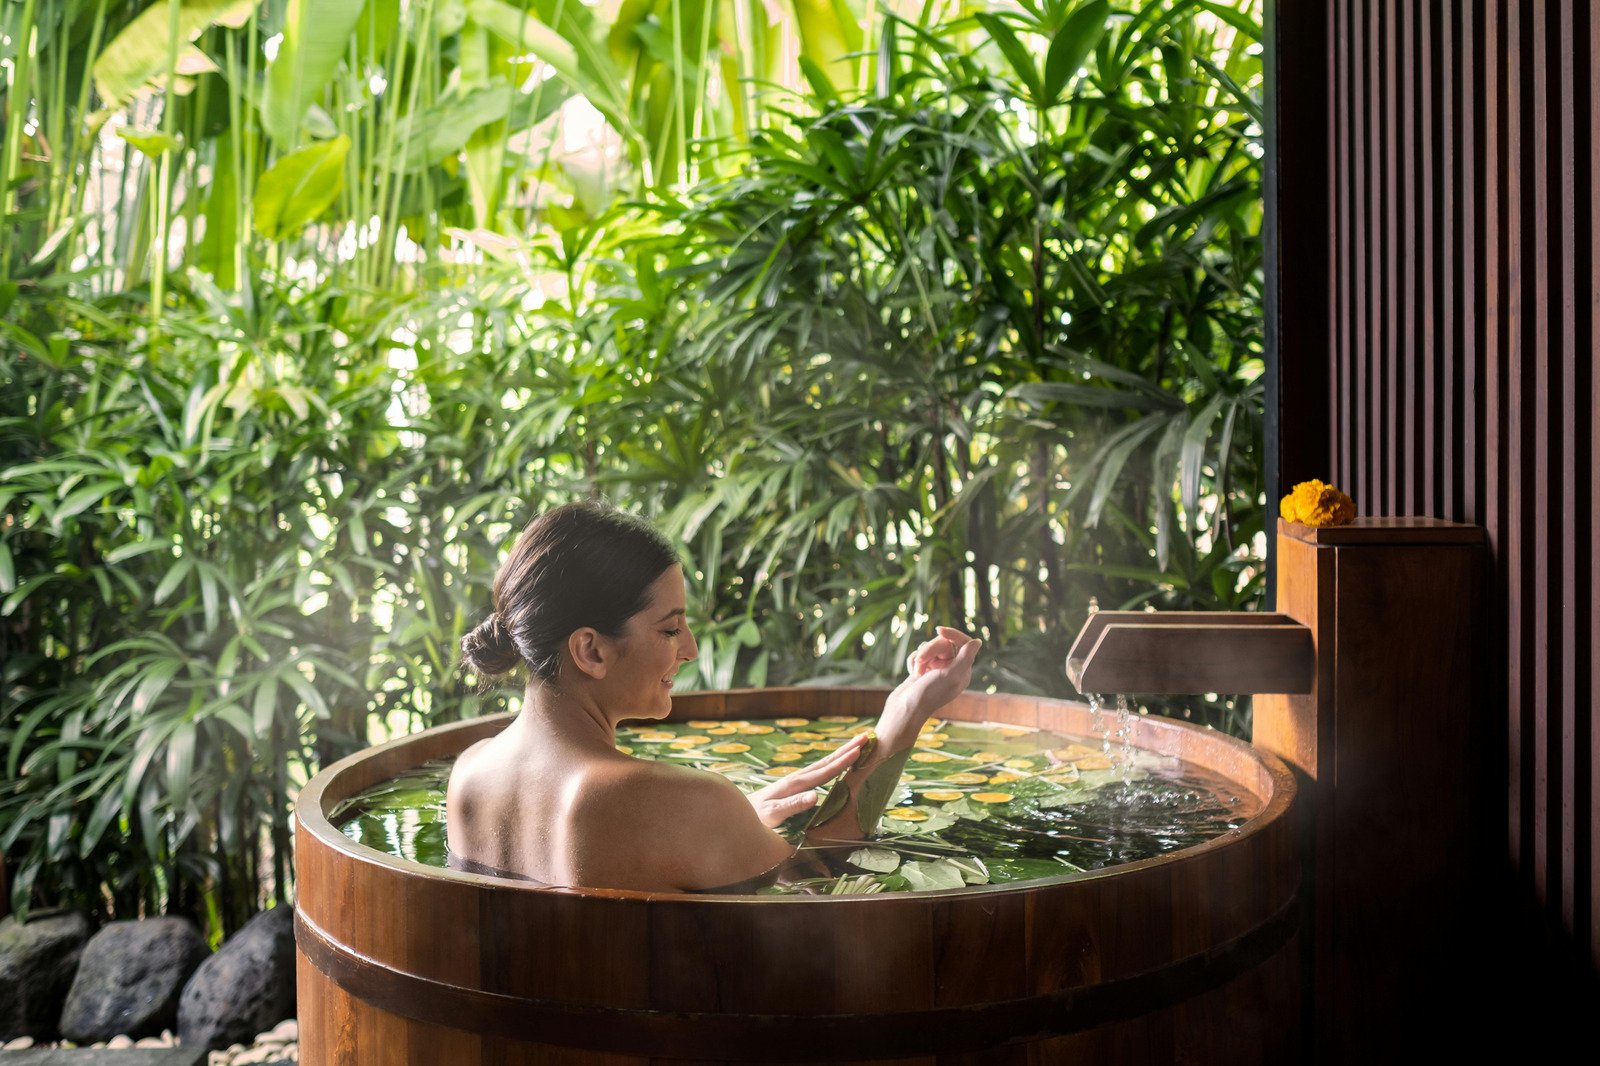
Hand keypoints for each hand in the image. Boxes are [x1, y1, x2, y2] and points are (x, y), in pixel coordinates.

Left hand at [746, 731, 871, 828]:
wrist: (741, 816)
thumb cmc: (756, 819)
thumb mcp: (773, 814)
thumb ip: (793, 805)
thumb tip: (815, 797)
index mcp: (795, 784)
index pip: (824, 771)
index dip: (842, 761)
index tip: (858, 750)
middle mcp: (797, 778)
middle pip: (827, 761)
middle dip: (846, 749)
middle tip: (865, 737)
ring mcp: (796, 781)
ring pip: (823, 764)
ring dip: (841, 754)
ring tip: (856, 745)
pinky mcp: (795, 786)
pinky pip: (819, 772)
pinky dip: (831, 764)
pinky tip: (836, 764)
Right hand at [895, 626, 981, 721]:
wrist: (904, 708)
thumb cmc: (929, 694)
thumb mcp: (950, 676)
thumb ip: (965, 658)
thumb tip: (977, 641)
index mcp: (962, 671)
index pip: (963, 643)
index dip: (952, 634)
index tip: (939, 630)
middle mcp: (951, 669)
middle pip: (943, 643)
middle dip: (929, 650)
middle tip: (921, 661)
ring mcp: (935, 670)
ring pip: (928, 647)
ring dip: (920, 657)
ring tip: (917, 673)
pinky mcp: (922, 670)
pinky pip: (918, 655)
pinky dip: (913, 662)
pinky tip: (912, 674)